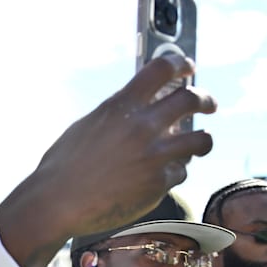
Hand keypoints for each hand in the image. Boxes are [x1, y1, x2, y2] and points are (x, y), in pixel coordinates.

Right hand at [0, 54, 216, 266]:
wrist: (56, 203)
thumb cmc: (63, 166)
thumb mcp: (87, 127)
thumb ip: (117, 114)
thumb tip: (138, 107)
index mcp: (120, 106)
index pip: (162, 68)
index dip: (181, 64)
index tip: (188, 67)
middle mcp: (142, 126)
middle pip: (192, 98)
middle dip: (206, 100)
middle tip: (209, 105)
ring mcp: (154, 156)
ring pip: (201, 139)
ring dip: (203, 140)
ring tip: (201, 144)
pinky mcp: (158, 184)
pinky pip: (181, 172)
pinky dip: (174, 172)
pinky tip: (163, 175)